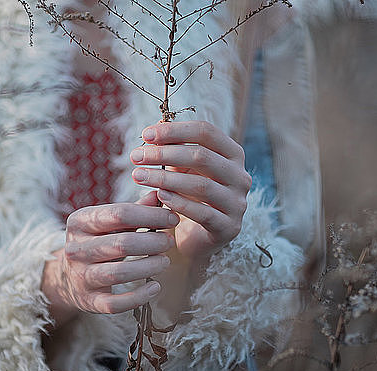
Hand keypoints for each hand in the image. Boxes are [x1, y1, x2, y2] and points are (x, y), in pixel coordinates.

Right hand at [41, 196, 179, 318]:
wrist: (69, 276)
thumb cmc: (98, 242)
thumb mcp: (110, 222)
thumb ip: (135, 209)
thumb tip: (160, 193)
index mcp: (80, 221)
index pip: (120, 213)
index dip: (151, 215)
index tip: (172, 219)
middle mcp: (76, 248)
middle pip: (122, 243)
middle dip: (153, 242)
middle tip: (169, 242)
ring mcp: (81, 276)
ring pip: (119, 273)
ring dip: (149, 267)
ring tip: (164, 261)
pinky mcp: (89, 301)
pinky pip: (116, 303)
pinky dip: (139, 297)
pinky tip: (155, 287)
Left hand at [130, 121, 251, 265]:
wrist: (197, 238)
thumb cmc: (189, 196)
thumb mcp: (180, 169)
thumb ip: (172, 149)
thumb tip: (155, 126)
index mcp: (232, 154)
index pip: (207, 132)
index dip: (175, 130)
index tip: (146, 134)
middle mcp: (240, 176)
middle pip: (202, 156)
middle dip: (164, 154)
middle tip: (135, 156)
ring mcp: (237, 203)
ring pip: (201, 185)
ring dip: (165, 179)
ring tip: (138, 176)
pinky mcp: (229, 227)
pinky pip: (203, 213)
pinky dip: (179, 203)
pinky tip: (158, 196)